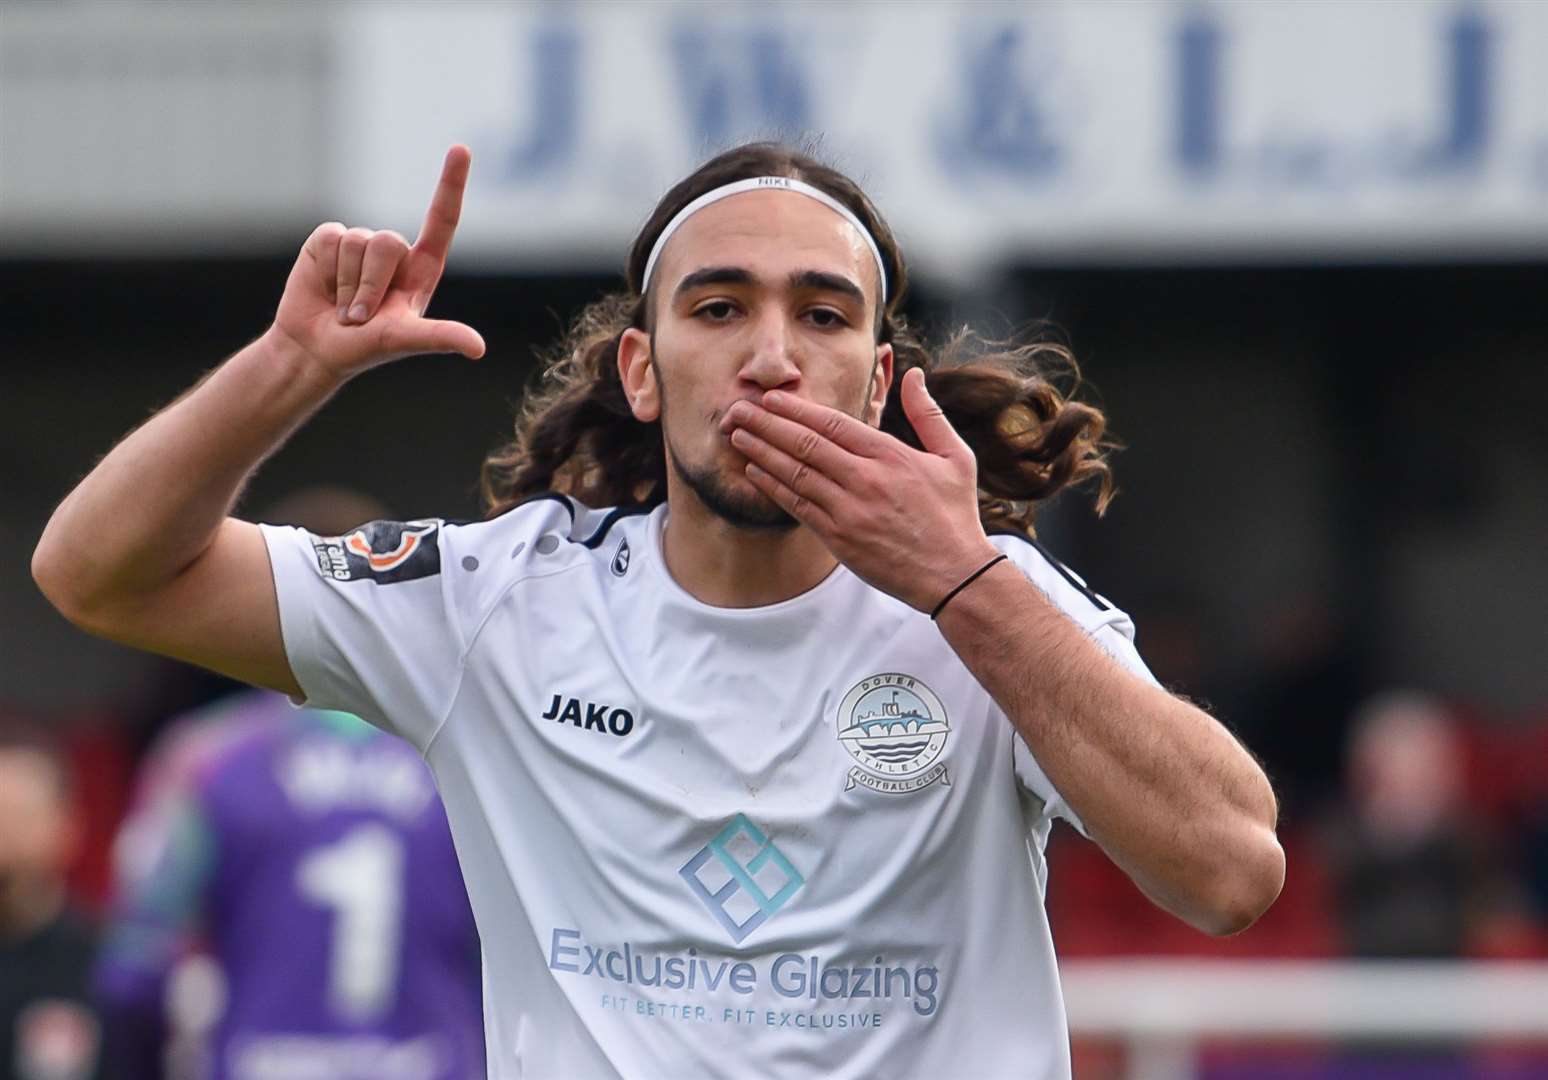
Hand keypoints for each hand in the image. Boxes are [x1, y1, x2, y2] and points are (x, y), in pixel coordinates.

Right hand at [269, 145, 485, 379]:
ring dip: (348, 284)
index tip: (461, 149)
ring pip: (358, 241)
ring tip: (345, 308)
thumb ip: (440, 337)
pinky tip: (325, 287)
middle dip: (370, 284)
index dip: (451, 184)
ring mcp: (360, 244)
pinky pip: (331, 237)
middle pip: (388, 242)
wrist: (315, 348)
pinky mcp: (328, 240)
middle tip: (362, 316)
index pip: (442, 220)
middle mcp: (394, 252)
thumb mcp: (404, 340)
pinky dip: (326, 270)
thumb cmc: (366, 349)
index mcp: (421, 269)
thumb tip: (478, 349)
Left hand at [722, 367, 1000, 612]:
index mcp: (890, 456)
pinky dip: (773, 487)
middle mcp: (865, 480)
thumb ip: (928, 414)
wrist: (954, 575)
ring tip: (737, 435)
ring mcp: (849, 511)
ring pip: (795, 474)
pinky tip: (755, 472)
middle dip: (766, 424)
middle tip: (737, 409)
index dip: (796, 410)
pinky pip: (798, 507)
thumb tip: (915, 374)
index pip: (833, 424)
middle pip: (805, 444)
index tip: (771, 398)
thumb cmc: (955, 516)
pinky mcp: (839, 539)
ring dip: (762, 452)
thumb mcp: (955, 457)